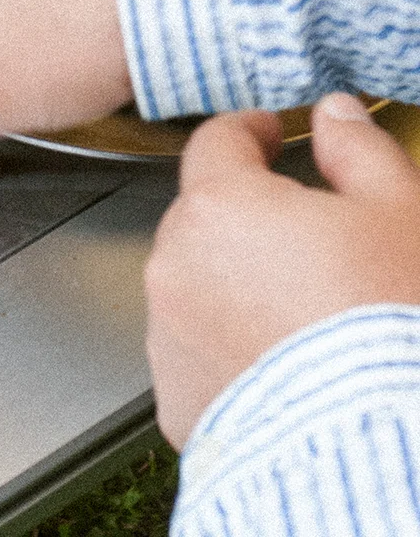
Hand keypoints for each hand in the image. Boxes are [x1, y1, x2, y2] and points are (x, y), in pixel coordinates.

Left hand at [147, 96, 419, 446]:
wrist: (387, 449)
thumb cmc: (394, 328)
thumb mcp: (401, 215)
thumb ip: (359, 151)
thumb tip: (335, 116)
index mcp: (220, 206)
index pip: (216, 142)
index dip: (248, 133)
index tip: (269, 136)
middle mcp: (176, 266)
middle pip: (203, 217)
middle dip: (248, 219)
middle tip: (310, 241)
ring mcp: (169, 338)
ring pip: (195, 286)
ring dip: (233, 286)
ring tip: (303, 315)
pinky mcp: (179, 401)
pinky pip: (197, 356)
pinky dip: (229, 351)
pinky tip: (284, 365)